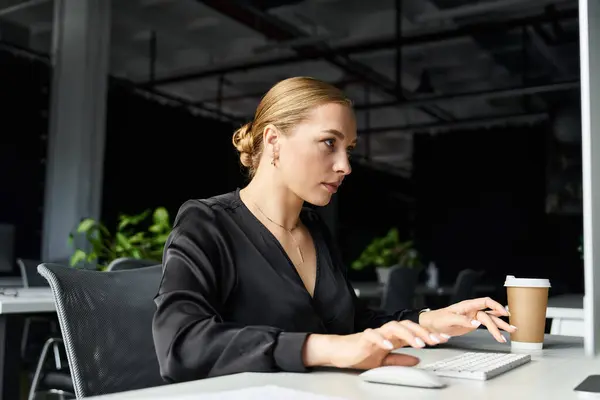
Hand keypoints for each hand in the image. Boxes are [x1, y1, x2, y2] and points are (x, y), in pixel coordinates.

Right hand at [304, 320, 448, 369]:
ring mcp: (376, 333)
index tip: (443, 338)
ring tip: (418, 344)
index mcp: (393, 337)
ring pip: (394, 326)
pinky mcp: (364, 337)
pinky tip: (389, 346)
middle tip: (436, 340)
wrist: (339, 352)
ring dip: (408, 334)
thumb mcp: (384, 361)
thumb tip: (417, 360)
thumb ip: (400, 359)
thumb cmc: (360, 353)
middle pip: (407, 325)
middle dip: (423, 332)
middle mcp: (386, 332)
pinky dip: (382, 340)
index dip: (429, 334)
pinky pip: (374, 335)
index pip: (414, 332)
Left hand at [419, 297, 516, 342]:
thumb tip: (477, 323)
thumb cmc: (437, 319)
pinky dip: (493, 329)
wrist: (430, 324)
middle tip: (511, 328)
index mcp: (467, 305)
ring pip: (490, 320)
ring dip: (500, 325)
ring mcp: (472, 317)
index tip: (504, 312)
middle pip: (490, 314)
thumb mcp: (448, 319)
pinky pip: (485, 325)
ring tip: (512, 331)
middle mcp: (472, 310)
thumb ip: (462, 320)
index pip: (484, 302)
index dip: (495, 306)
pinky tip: (501, 331)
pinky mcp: (471, 324)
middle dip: (501, 322)